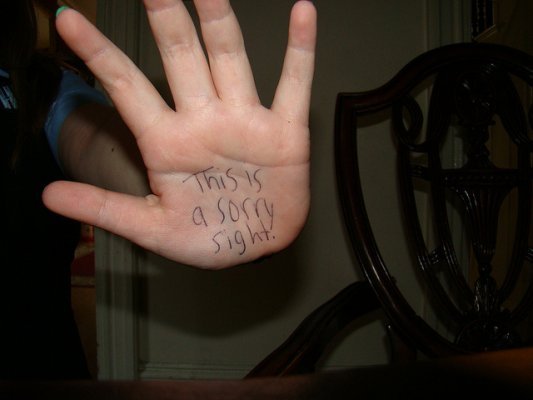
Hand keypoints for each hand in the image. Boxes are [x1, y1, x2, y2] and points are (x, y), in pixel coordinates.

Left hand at [43, 0, 316, 268]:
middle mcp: (205, 121)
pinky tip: (303, 13)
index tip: (66, 19)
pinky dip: (300, 52)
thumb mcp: (152, 228)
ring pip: (230, 62)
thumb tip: (47, 197)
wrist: (256, 247)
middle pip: (182, 60)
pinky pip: (293, 87)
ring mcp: (246, 122)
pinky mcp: (285, 132)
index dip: (98, 55)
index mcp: (168, 142)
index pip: (128, 89)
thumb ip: (105, 209)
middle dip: (166, 21)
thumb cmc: (205, 236)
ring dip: (219, 24)